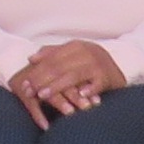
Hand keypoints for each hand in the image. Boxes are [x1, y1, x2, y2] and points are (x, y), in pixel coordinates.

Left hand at [7, 40, 124, 123]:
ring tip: (43, 95)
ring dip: (57, 86)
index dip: (36, 72)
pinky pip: (96, 84)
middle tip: (29, 92)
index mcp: (75, 46)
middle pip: (58, 67)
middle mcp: (85, 53)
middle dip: (41, 80)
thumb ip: (52, 54)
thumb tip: (31, 58)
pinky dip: (88, 90)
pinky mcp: (107, 77)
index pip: (50, 59)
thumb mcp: (73, 54)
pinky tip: (78, 97)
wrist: (119, 68)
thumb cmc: (91, 63)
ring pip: (73, 75)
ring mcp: (97, 64)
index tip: (24, 84)